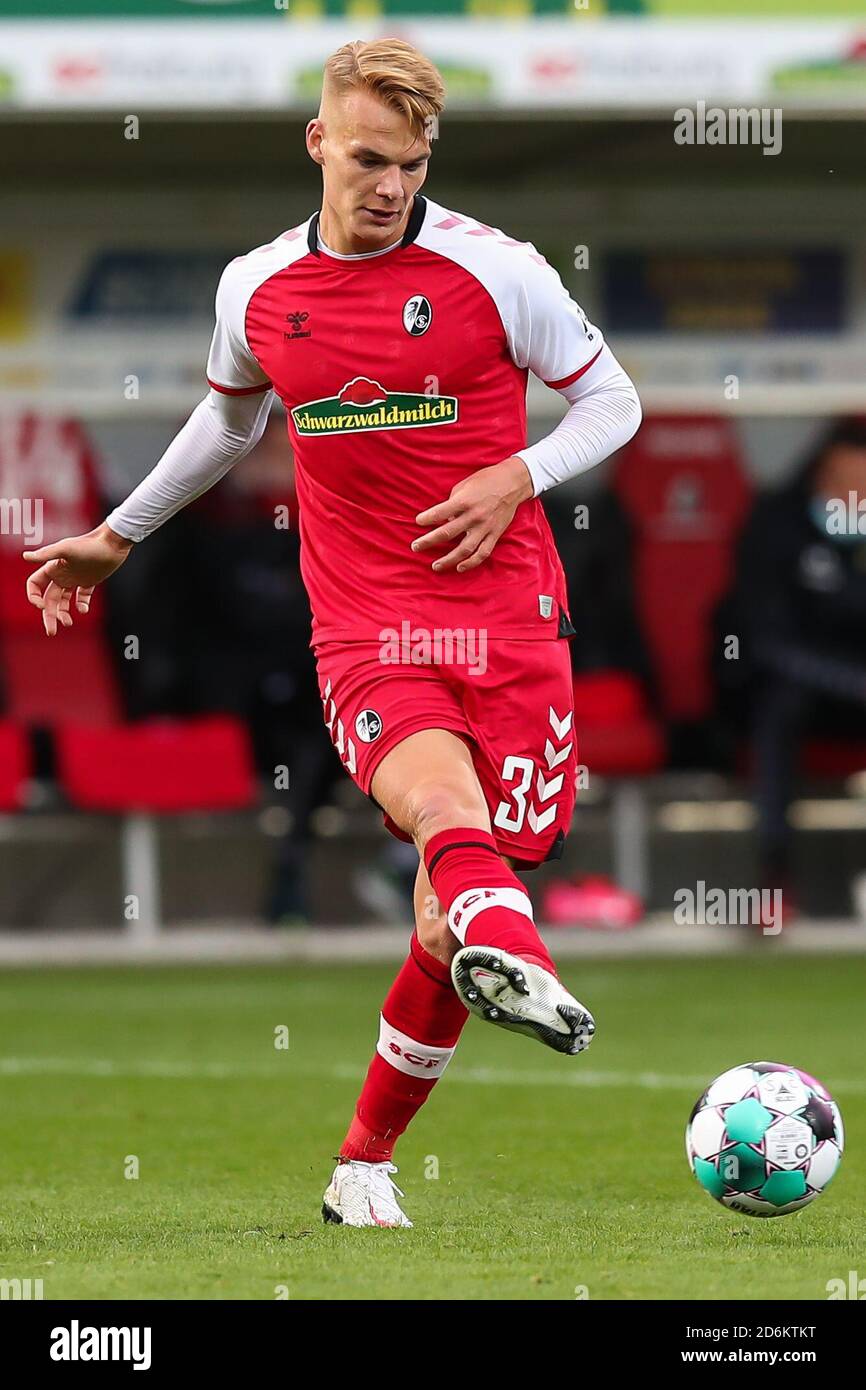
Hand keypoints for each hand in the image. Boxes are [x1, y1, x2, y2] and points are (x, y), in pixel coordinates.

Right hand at [23, 522, 133, 636]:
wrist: (113, 543)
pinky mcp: (90, 581)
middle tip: (51, 632)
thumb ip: (46, 554)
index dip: (34, 598)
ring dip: (63, 614)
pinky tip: (83, 610)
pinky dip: (82, 606)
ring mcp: (75, 579)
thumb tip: (25, 556)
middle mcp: (61, 574)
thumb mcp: (66, 549)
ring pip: (64, 602)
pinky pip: (82, 598)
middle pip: (49, 600)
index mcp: (52, 568)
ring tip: (68, 623)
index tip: (41, 607)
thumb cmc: (89, 544)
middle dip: (48, 616)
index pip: (35, 585)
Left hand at [412, 455, 532, 573]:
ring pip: (464, 549)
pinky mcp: (495, 534)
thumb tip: (445, 520)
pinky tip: (460, 567)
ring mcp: (485, 527)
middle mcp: (474, 516)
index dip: (427, 518)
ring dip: (448, 559)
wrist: (513, 483)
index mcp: (464, 501)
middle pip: (447, 533)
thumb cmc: (485, 481)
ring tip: (435, 566)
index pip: (440, 512)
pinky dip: (471, 563)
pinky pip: (483, 553)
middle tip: (415, 547)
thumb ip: (453, 503)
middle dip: (429, 541)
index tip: (418, 522)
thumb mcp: (464, 485)